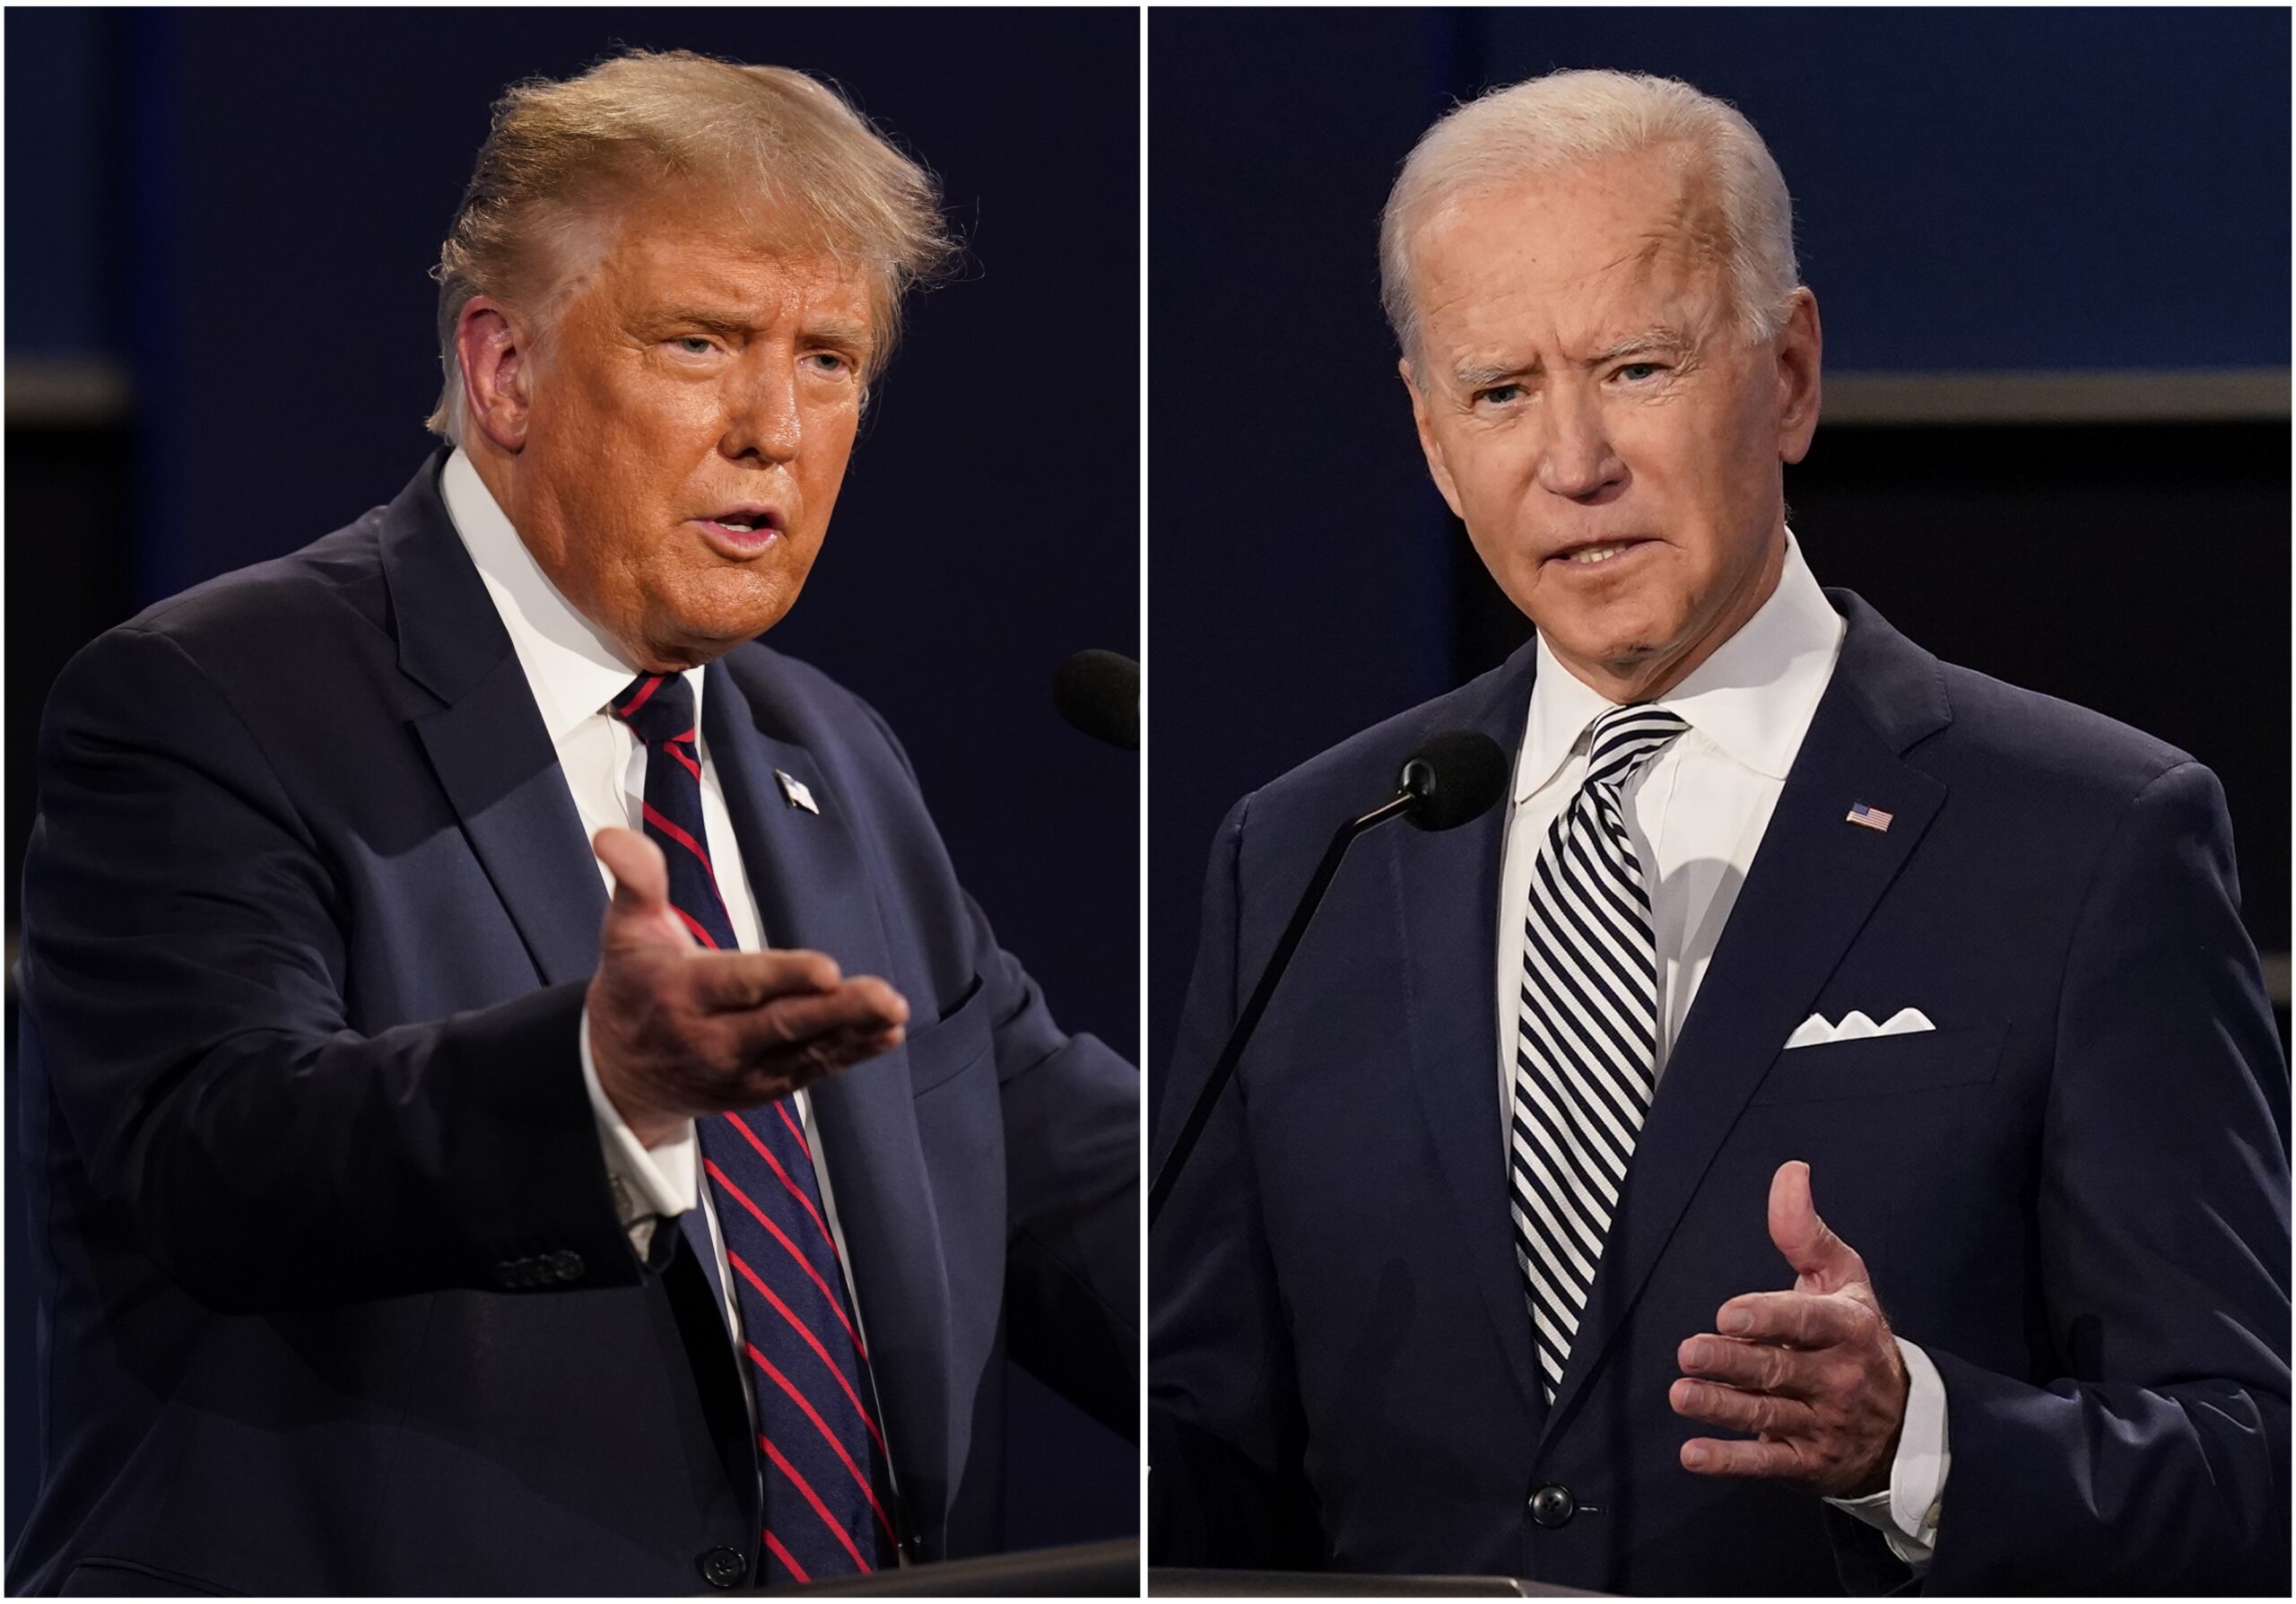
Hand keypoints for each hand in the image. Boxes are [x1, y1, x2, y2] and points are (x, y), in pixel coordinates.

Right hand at [586, 827, 908, 1145]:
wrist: (616, 1077)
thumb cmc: (633, 989)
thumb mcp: (625, 930)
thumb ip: (635, 879)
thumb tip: (612, 835)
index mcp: (682, 993)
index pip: (739, 983)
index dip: (784, 977)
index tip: (827, 969)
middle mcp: (712, 1038)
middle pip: (782, 1023)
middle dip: (837, 1011)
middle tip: (884, 996)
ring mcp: (740, 1070)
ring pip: (804, 1051)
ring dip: (854, 1033)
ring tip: (894, 1013)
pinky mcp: (761, 1087)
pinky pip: (810, 1070)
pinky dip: (850, 1055)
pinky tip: (886, 1035)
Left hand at [1670, 1160, 1907, 1497]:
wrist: (1905, 1424)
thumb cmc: (1857, 1336)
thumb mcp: (1844, 1280)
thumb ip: (1806, 1231)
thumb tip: (1789, 1171)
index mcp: (1847, 1329)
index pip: (1807, 1323)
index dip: (1768, 1318)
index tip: (1728, 1313)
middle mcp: (1838, 1379)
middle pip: (1778, 1370)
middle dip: (1733, 1362)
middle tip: (1690, 1351)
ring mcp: (1823, 1425)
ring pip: (1767, 1416)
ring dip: (1722, 1408)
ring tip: (1681, 1394)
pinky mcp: (1806, 1462)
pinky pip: (1766, 1463)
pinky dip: (1730, 1461)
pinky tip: (1693, 1455)